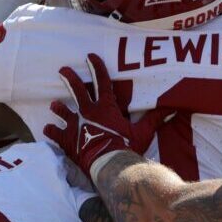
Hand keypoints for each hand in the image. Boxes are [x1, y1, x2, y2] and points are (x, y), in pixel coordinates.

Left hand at [43, 54, 164, 176]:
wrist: (109, 165)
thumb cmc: (127, 147)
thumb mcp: (143, 132)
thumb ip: (155, 118)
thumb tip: (174, 107)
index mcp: (106, 107)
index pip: (101, 82)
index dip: (96, 68)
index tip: (90, 56)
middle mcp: (88, 113)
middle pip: (77, 92)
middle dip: (70, 79)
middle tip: (62, 70)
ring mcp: (76, 126)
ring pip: (64, 113)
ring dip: (60, 108)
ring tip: (54, 105)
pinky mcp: (68, 141)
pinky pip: (57, 134)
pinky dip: (52, 131)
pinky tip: (47, 129)